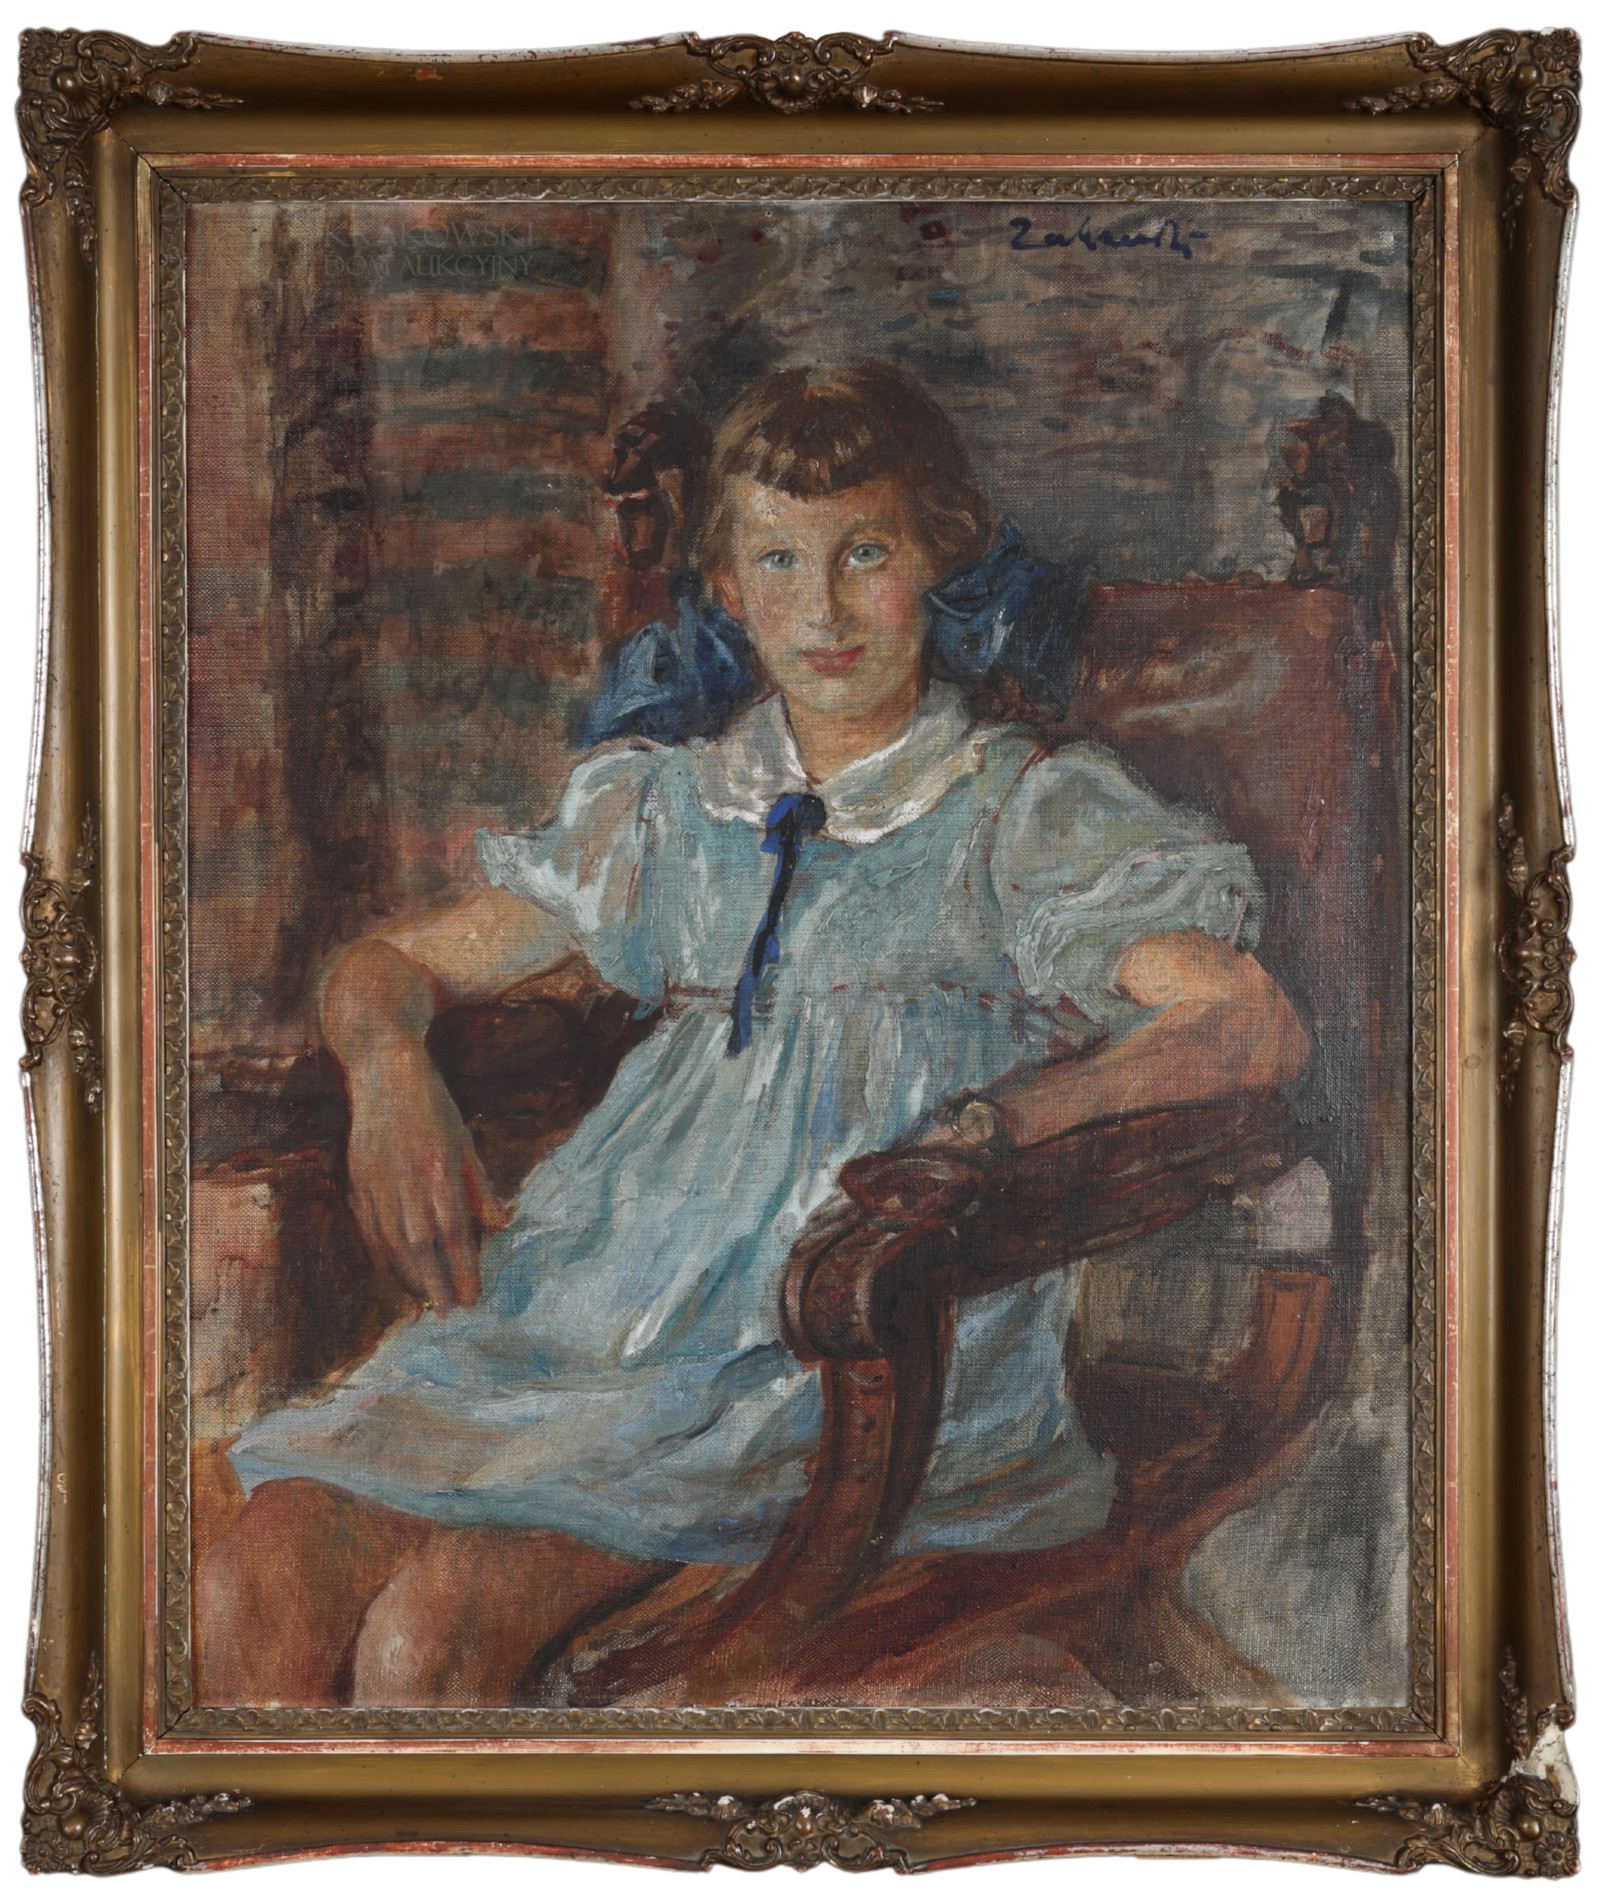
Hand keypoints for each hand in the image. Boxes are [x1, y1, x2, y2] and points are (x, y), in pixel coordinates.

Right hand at [345, 1039, 508, 1313]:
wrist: (383, 1070)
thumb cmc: (432, 1104)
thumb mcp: (464, 1140)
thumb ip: (480, 1185)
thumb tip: (502, 1223)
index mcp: (440, 1167)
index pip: (453, 1232)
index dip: (463, 1268)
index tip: (472, 1297)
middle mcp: (407, 1178)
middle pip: (421, 1244)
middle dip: (436, 1282)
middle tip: (449, 1311)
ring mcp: (378, 1179)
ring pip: (392, 1239)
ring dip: (410, 1272)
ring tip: (426, 1295)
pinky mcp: (358, 1176)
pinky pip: (367, 1224)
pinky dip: (380, 1250)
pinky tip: (392, 1269)